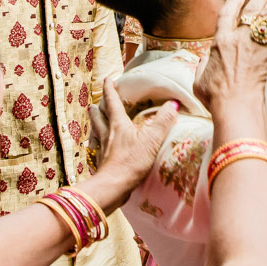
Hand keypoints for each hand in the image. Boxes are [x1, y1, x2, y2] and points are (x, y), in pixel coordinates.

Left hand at [83, 78, 178, 213]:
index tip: (108, 79)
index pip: (113, 101)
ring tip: (93, 117)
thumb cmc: (131, 162)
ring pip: (96, 131)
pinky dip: (97, 142)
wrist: (112, 187)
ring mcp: (103, 148)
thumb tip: (173, 104)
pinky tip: (98, 145)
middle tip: (96, 102)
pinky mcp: (102, 162)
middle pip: (99, 116)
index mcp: (118, 124)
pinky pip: (97, 147)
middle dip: (98, 107)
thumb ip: (162, 122)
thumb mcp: (151, 140)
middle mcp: (108, 133)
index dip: (110, 89)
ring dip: (95, 122)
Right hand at [193, 0, 266, 120]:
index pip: (227, 14)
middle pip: (252, 9)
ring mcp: (257, 45)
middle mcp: (240, 38)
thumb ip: (203, 64)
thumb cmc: (215, 96)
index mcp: (220, 41)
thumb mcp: (199, 79)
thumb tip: (206, 59)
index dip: (233, 2)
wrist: (237, 106)